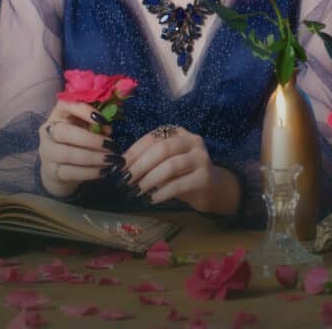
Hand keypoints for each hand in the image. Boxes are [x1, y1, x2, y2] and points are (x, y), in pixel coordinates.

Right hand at [38, 100, 120, 197]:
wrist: (58, 166)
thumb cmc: (76, 140)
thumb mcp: (84, 127)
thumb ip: (95, 125)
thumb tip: (107, 129)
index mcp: (57, 114)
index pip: (65, 105)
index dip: (84, 111)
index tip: (104, 120)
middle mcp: (48, 131)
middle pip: (64, 133)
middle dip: (91, 139)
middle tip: (111, 145)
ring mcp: (47, 152)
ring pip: (67, 154)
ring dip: (93, 157)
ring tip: (111, 160)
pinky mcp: (52, 171)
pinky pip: (71, 172)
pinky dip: (90, 172)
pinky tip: (104, 171)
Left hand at [121, 126, 238, 216]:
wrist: (212, 188)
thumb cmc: (181, 174)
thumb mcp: (164, 163)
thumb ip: (148, 161)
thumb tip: (121, 169)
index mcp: (178, 133)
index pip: (152, 138)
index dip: (134, 151)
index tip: (119, 166)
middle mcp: (192, 140)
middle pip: (162, 149)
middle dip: (141, 165)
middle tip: (126, 180)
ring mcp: (201, 158)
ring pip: (171, 165)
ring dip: (151, 179)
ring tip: (138, 191)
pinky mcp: (205, 177)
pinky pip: (179, 184)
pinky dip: (163, 192)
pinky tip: (152, 199)